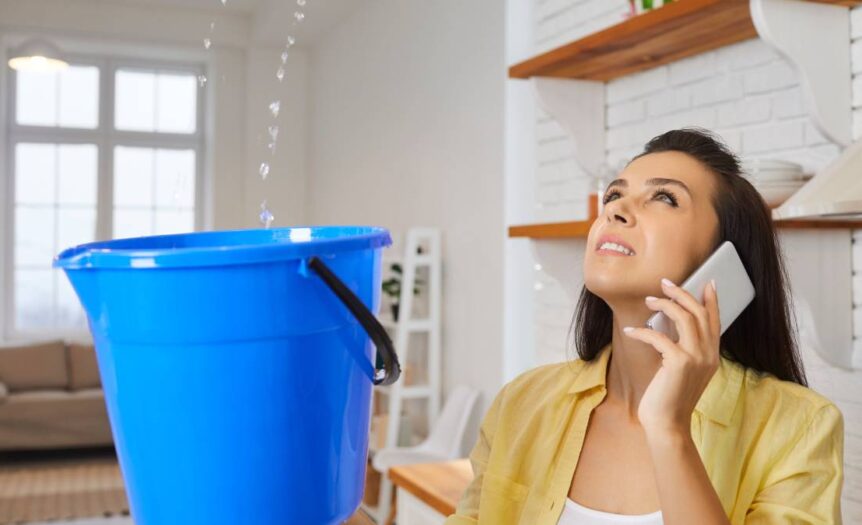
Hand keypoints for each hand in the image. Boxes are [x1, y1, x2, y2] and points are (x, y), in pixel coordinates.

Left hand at [623, 277, 720, 435]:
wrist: (668, 424)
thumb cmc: (670, 396)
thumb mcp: (683, 370)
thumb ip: (684, 349)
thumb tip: (670, 322)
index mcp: (712, 355)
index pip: (715, 321)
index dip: (711, 300)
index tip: (707, 283)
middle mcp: (708, 355)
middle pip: (699, 313)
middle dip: (682, 293)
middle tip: (665, 283)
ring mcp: (696, 358)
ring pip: (684, 318)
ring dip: (665, 304)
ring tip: (649, 300)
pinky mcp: (678, 363)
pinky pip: (659, 336)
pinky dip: (642, 331)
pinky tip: (630, 331)